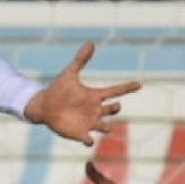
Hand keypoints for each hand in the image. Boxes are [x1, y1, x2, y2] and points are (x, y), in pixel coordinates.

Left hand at [24, 42, 139, 145]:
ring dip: (106, 126)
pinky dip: (90, 140)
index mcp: (95, 96)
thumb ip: (80, 59)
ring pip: (106, 127)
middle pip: (114, 110)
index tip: (139, 84)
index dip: (127, 87)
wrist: (44, 106)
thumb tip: (90, 43)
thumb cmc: (58, 89)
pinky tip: (88, 138)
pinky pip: (89, 140)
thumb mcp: (70, 73)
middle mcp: (95, 109)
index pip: (115, 91)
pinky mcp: (79, 133)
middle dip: (116, 108)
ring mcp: (88, 122)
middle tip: (113, 105)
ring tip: (104, 125)